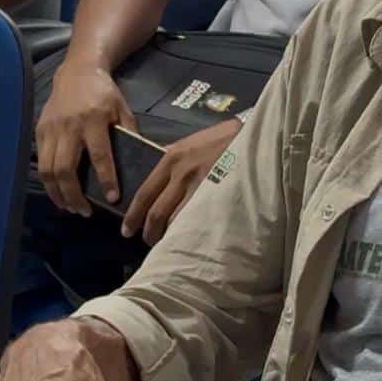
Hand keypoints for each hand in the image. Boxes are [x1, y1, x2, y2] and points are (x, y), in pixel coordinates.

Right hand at [36, 62, 136, 214]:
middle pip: (65, 169)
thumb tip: (137, 163)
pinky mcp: (39, 130)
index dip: (106, 179)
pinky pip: (40, 161)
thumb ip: (129, 133)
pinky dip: (48, 181)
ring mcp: (51, 129)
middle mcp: (69, 126)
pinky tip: (58, 192)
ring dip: (57, 193)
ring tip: (69, 207)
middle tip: (84, 212)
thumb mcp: (122, 109)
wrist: (77, 71)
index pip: (99, 156)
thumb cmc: (104, 93)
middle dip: (73, 195)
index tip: (112, 198)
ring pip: (47, 169)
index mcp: (94, 120)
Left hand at [122, 119, 241, 244]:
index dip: (133, 215)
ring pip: (174, 219)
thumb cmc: (224, 137)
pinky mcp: (217, 194)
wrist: (253, 135)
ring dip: (168, 235)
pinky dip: (189, 231)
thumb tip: (161, 176)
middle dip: (148, 231)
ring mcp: (199, 185)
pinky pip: (197, 219)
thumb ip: (176, 158)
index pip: (144, 193)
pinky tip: (189, 239)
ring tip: (169, 245)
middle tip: (147, 242)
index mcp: (171, 157)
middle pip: (156, 212)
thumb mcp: (193, 142)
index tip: (127, 230)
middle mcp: (180, 172)